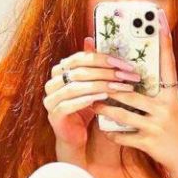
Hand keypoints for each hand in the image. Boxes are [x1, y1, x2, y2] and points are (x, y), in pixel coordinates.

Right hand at [42, 36, 140, 163]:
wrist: (76, 138)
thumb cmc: (85, 110)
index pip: (81, 58)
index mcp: (59, 72)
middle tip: (126, 76)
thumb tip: (90, 39)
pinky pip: (69, 104)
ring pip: (75, 87)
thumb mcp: (92, 86)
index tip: (125, 64)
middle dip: (106, 72)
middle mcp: (52, 83)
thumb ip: (91, 66)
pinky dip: (87, 99)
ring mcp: (51, 99)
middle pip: (79, 71)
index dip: (103, 59)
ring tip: (119, 86)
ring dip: (100, 85)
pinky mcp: (54, 115)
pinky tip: (103, 98)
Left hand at [92, 9, 177, 177]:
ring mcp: (157, 126)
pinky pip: (125, 136)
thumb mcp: (171, 107)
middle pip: (130, 93)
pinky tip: (106, 131)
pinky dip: (114, 134)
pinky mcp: (150, 142)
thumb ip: (155, 92)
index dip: (164, 44)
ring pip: (123, 114)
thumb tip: (131, 78)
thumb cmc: (175, 128)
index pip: (167, 65)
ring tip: (93, 105)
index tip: (159, 23)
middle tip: (93, 81)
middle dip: (110, 89)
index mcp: (171, 95)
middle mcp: (165, 108)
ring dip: (105, 110)